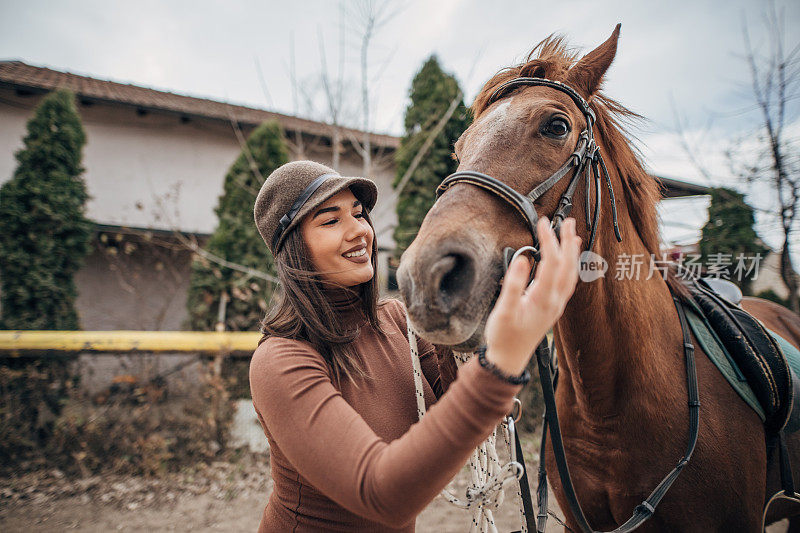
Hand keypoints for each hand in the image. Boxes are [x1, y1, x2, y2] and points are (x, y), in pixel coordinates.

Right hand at [483, 217, 580, 375]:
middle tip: (568, 221)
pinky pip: (568, 282)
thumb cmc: (504, 336)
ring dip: (573, 253)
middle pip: (567, 266)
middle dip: (567, 242)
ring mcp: (556, 305)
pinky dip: (570, 267)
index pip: (550, 262)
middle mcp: (554, 301)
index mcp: (543, 299)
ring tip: (573, 234)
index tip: (543, 223)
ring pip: (571, 274)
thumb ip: (513, 284)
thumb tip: (522, 259)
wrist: (509, 359)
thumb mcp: (503, 310)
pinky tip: (568, 261)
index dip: (549, 240)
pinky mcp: (553, 308)